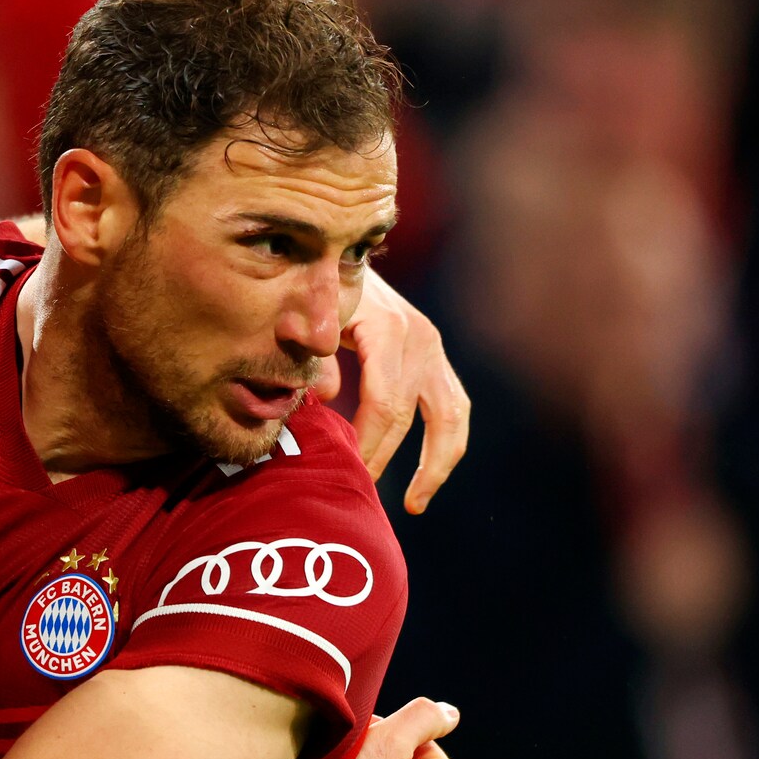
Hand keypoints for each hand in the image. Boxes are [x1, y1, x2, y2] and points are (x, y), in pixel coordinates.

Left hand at [317, 269, 470, 513]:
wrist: (338, 256)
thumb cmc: (312, 291)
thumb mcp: (306, 318)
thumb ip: (311, 357)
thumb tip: (325, 399)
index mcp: (390, 331)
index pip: (385, 403)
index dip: (366, 444)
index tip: (347, 472)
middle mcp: (421, 339)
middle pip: (412, 415)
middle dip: (384, 457)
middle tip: (357, 491)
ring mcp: (433, 348)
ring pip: (451, 416)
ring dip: (434, 464)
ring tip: (413, 502)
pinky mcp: (435, 358)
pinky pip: (452, 408)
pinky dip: (443, 445)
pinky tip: (423, 480)